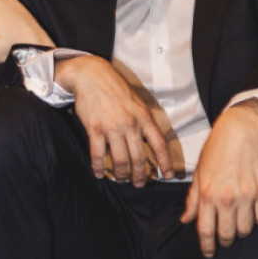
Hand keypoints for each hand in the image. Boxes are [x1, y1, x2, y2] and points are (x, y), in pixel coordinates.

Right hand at [57, 55, 172, 185]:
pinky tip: (99, 174)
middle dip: (140, 176)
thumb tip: (149, 143)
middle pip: (139, 159)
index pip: (159, 145)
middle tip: (140, 184)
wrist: (91, 75)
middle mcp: (130, 124)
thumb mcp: (137, 102)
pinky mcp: (95, 129)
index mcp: (144, 117)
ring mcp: (112, 127)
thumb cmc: (115, 88)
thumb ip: (143, 121)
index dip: (164, 163)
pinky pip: (98, 155)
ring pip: (120, 161)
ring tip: (121, 180)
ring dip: (121, 175)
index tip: (166, 176)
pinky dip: (99, 168)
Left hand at [181, 99, 257, 256]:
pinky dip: (257, 219)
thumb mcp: (198, 174)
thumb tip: (185, 220)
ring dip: (240, 230)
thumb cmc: (215, 151)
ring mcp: (246, 195)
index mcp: (207, 194)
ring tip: (237, 222)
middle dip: (224, 241)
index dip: (206, 246)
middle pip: (227, 234)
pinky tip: (251, 212)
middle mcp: (226, 197)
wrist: (238, 132)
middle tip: (223, 239)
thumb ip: (192, 200)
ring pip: (246, 229)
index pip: (205, 230)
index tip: (208, 252)